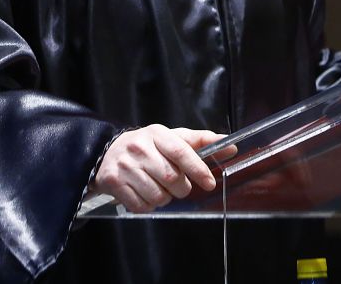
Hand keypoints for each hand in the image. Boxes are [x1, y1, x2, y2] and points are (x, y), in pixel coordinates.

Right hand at [92, 124, 226, 212]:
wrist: (108, 151)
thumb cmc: (149, 146)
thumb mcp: (173, 138)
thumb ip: (202, 141)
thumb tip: (231, 146)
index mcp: (157, 134)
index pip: (182, 151)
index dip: (198, 169)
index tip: (209, 183)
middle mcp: (140, 148)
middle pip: (172, 178)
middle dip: (182, 188)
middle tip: (180, 186)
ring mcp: (125, 166)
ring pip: (158, 195)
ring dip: (165, 198)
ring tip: (161, 188)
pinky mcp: (113, 183)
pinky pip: (141, 206)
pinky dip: (149, 206)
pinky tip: (146, 194)